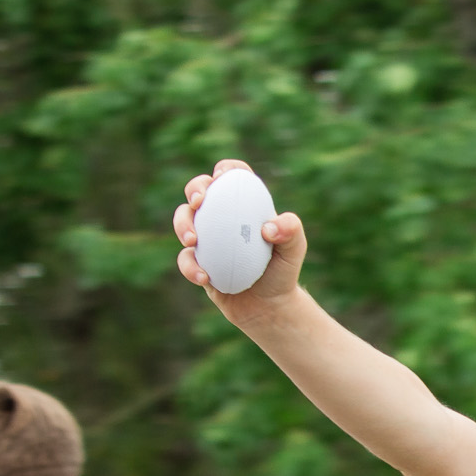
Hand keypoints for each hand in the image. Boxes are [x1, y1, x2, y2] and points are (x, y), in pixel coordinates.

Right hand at [172, 159, 307, 325]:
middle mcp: (221, 216)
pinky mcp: (196, 261)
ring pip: (183, 219)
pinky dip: (190, 266)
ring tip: (192, 241)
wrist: (268, 307)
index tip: (223, 177)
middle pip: (199, 190)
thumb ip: (290, 230)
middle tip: (199, 202)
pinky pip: (185, 259)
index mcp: (244, 204)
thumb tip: (267, 228)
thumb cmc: (283, 271)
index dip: (226, 169)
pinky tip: (204, 277)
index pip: (234, 176)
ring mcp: (205, 237)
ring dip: (181, 224)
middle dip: (194, 188)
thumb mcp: (294, 250)